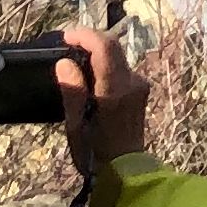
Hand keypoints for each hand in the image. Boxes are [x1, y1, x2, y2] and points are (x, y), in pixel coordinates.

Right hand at [55, 24, 149, 174]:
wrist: (125, 171)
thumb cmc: (94, 153)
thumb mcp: (75, 126)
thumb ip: (72, 91)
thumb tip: (65, 63)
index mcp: (114, 90)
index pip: (105, 47)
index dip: (85, 35)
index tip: (65, 36)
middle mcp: (132, 82)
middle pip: (113, 48)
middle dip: (90, 41)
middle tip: (66, 45)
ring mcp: (139, 85)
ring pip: (118, 57)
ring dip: (97, 53)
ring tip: (73, 60)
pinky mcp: (141, 90)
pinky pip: (121, 69)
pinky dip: (105, 66)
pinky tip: (90, 77)